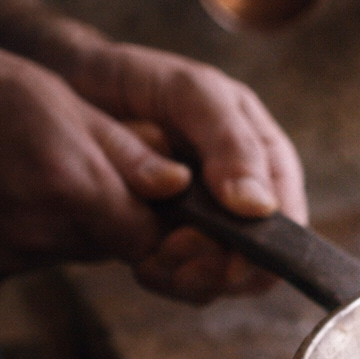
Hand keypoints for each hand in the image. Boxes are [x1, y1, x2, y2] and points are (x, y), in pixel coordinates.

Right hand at [0, 31, 189, 285]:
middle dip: (105, 215)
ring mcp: (3, 257)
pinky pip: (22, 260)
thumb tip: (179, 185)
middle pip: (106, 245)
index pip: (145, 236)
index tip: (140, 192)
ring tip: (23, 173)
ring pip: (65, 252)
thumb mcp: (60, 100)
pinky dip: (19, 236)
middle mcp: (40, 233)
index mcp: (72, 186)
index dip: (149, 216)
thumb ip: (126, 150)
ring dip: (62, 224)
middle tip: (70, 168)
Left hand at [64, 41, 307, 302]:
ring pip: (218, 277)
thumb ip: (231, 145)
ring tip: (151, 257)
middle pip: (256, 260)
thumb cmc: (139, 80)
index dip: (267, 249)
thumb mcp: (191, 94)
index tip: (232, 259)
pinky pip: (180, 279)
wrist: (71, 86)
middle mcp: (242, 195)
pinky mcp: (165, 240)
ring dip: (188, 276)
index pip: (288, 220)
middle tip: (174, 248)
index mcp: (264, 157)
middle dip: (218, 265)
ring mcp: (204, 222)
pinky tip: (140, 261)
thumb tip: (259, 208)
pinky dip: (162, 277)